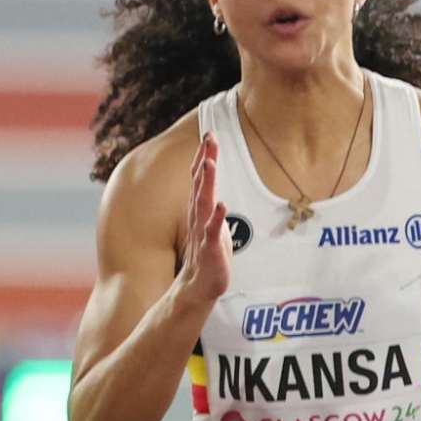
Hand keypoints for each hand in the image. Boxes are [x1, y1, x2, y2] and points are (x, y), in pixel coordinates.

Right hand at [177, 133, 232, 306]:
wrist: (198, 286)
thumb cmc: (208, 253)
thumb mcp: (211, 223)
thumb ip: (211, 203)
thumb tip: (214, 186)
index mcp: (201, 209)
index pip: (201, 178)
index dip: (205, 156)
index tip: (210, 134)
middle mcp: (199, 216)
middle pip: (201, 183)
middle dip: (206, 160)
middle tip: (210, 137)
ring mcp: (204, 231)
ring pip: (205, 202)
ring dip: (207, 182)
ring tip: (211, 163)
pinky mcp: (211, 249)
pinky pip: (213, 231)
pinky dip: (217, 218)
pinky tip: (222, 204)